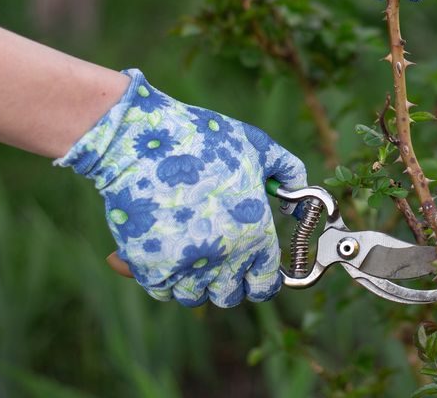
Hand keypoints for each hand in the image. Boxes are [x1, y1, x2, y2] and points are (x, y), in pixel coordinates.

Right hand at [56, 70, 305, 306]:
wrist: (140, 141)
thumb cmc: (202, 139)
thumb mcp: (258, 146)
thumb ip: (288, 172)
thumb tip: (296, 203)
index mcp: (256, 233)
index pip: (266, 285)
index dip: (260, 279)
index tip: (251, 268)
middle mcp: (226, 258)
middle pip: (230, 296)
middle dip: (227, 281)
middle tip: (219, 256)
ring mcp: (187, 267)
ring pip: (195, 297)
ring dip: (195, 281)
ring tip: (191, 252)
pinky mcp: (151, 268)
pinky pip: (163, 291)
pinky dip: (164, 278)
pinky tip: (165, 251)